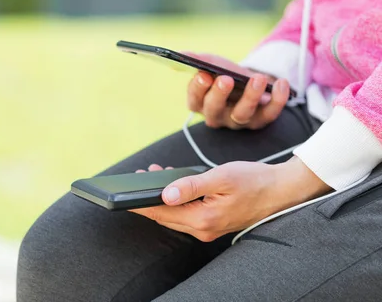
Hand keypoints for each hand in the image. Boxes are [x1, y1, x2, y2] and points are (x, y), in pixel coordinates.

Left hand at [132, 158, 330, 241]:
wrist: (282, 190)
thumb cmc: (254, 181)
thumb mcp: (220, 177)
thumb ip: (190, 186)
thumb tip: (165, 194)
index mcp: (203, 220)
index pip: (161, 212)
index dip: (140, 202)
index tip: (123, 193)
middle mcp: (203, 230)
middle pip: (164, 216)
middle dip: (148, 197)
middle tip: (139, 176)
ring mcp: (208, 229)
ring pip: (174, 215)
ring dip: (161, 197)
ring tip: (153, 175)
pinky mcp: (212, 223)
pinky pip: (185, 214)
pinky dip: (175, 200)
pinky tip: (173, 184)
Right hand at [184, 53, 289, 129]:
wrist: (249, 83)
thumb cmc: (225, 74)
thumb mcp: (212, 65)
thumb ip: (197, 60)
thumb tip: (181, 53)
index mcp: (201, 104)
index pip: (194, 101)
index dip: (197, 89)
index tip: (203, 74)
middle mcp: (217, 116)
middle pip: (214, 111)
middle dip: (219, 95)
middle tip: (225, 79)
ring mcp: (239, 121)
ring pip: (242, 114)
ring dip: (250, 96)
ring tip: (258, 77)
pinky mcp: (261, 120)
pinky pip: (269, 114)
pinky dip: (277, 100)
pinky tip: (280, 83)